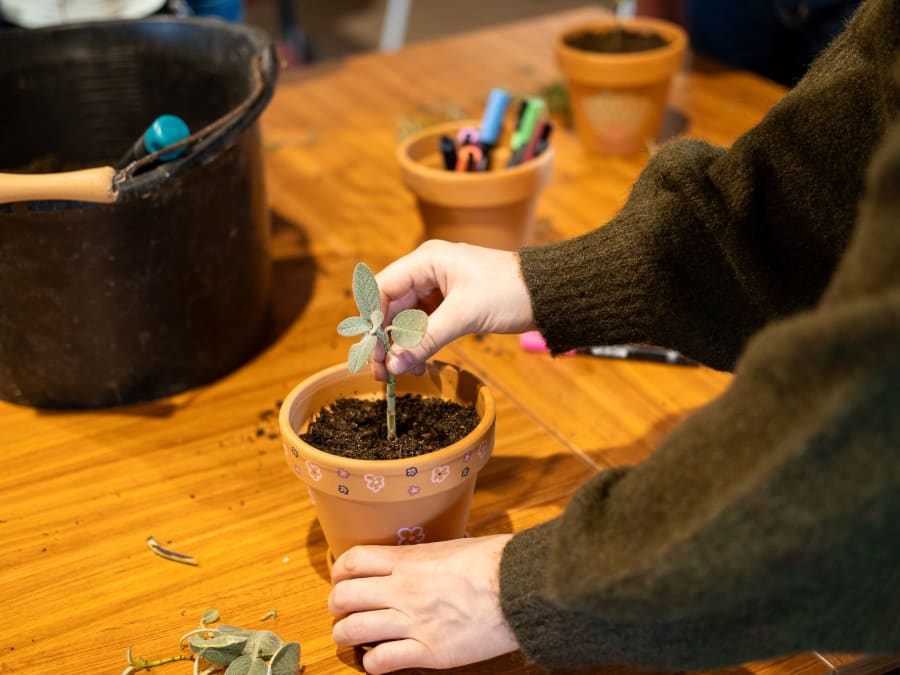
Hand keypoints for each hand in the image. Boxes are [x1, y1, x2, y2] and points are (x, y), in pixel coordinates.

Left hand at [328, 534, 518, 673]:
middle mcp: (402, 590)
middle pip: (344, 598)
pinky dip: (371, 663)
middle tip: (344, 612)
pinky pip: (381, 661)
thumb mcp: (452, 548)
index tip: (343, 580)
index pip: (353, 562)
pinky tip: (377, 661)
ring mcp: (413, 622)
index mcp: (408, 561)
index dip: (340, 572)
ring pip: (353, 630)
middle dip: (337, 607)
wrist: (520, 588)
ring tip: (353, 638)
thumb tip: (418, 561)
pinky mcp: (428, 652)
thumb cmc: (495, 562)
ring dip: (346, 635)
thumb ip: (425, 558)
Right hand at [373, 240, 534, 378]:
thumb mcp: (465, 315)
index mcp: (426, 261)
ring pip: (406, 318)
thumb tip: (394, 364)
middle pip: (391, 306)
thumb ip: (426, 339)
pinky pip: (424, 324)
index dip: (372, 320)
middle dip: (385, 339)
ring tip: (400, 373)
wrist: (546, 293)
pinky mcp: (450, 303)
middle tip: (383, 372)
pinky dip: (418, 343)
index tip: (373, 352)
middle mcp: (427, 271)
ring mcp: (438, 287)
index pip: (383, 288)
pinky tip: (416, 363)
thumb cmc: (509, 292)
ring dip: (401, 345)